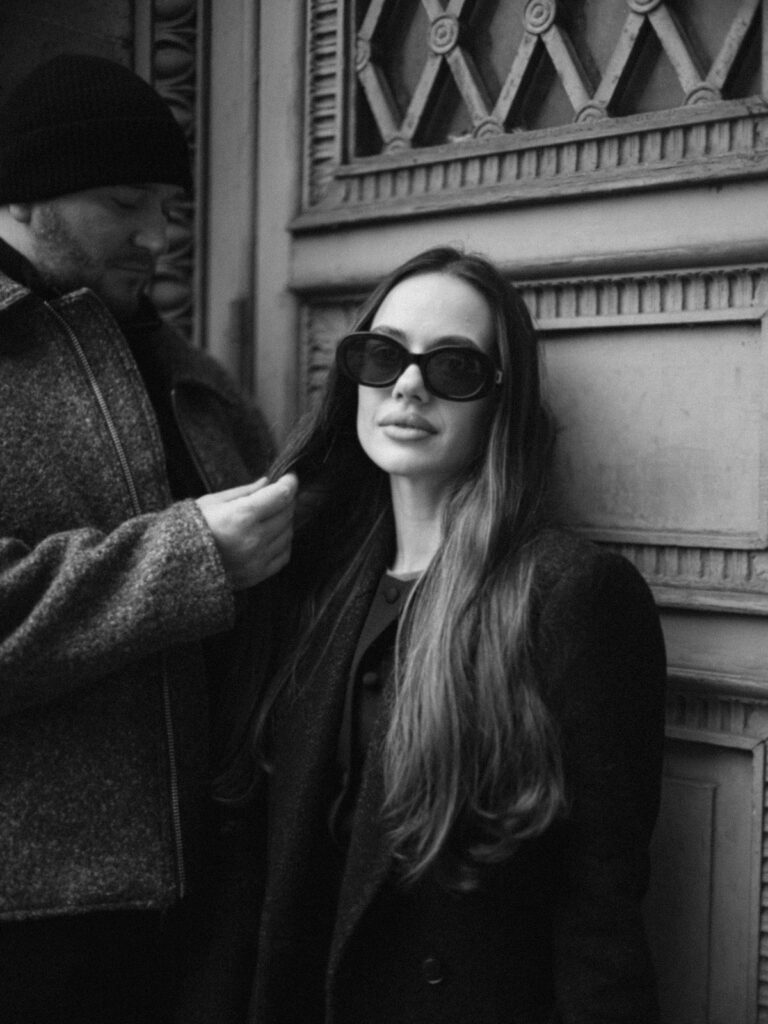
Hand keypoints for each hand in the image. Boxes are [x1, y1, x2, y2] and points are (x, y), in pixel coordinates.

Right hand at [196, 473, 297, 588]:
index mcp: (241, 516)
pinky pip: (283, 555)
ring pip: (288, 533)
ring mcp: (257, 559)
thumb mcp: (212, 502)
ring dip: (283, 521)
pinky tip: (270, 536)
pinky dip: (282, 543)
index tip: (289, 477)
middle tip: (275, 495)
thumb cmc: (190, 527)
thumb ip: (245, 492)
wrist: (175, 566)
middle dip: (285, 500)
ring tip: (268, 516)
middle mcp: (253, 539)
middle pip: (287, 513)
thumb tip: (267, 483)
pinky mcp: (257, 575)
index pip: (280, 495)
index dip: (289, 483)